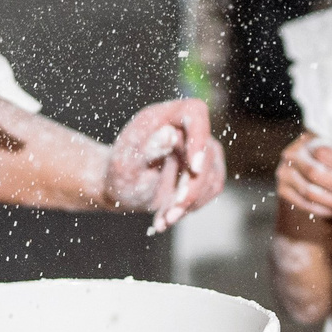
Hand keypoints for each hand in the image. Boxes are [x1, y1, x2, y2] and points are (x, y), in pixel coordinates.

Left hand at [103, 98, 227, 232]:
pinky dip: (192, 206)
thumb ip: (148, 148)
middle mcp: (185, 128)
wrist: (121, 189)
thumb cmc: (119, 173)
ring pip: (212, 175)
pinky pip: (211, 189)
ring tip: (164, 218)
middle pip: (207, 154)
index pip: (194, 112)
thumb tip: (170, 133)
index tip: (194, 169)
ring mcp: (199, 148)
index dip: (199, 138)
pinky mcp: (206, 168)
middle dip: (191, 189)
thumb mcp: (127, 163)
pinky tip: (169, 215)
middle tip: (171, 214)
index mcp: (163, 116)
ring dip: (189, 203)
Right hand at [275, 131, 331, 218]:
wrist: (305, 167)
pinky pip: (302, 204)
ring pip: (308, 192)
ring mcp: (284, 174)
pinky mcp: (282, 190)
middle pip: (314, 173)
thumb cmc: (327, 158)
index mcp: (305, 142)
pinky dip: (321, 209)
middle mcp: (291, 156)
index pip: (322, 153)